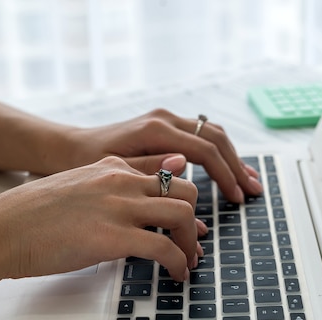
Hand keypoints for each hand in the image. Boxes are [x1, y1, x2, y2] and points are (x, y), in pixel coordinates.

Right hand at [0, 157, 200, 281]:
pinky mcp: (114, 236)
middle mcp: (121, 180)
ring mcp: (119, 206)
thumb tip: (127, 212)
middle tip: (188, 243)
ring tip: (185, 262)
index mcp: (111, 166)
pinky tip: (176, 275)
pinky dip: (178, 264)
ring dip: (190, 242)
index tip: (185, 223)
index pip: (163, 175)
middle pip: (184, 189)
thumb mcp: (74, 189)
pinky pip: (165, 249)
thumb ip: (104, 192)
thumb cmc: (29, 216)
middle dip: (193, 219)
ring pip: (182, 214)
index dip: (180, 202)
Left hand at [60, 109, 262, 202]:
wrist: (68, 147)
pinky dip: (219, 154)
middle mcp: (164, 119)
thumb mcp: (113, 170)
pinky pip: (201, 137)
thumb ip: (150, 169)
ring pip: (212, 135)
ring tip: (250, 182)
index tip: (236, 198)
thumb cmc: (85, 163)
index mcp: (154, 130)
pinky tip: (230, 170)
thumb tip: (185, 167)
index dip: (225, 175)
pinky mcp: (165, 127)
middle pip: (215, 139)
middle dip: (237, 166)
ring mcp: (166, 120)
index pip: (204, 151)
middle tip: (253, 191)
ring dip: (233, 158)